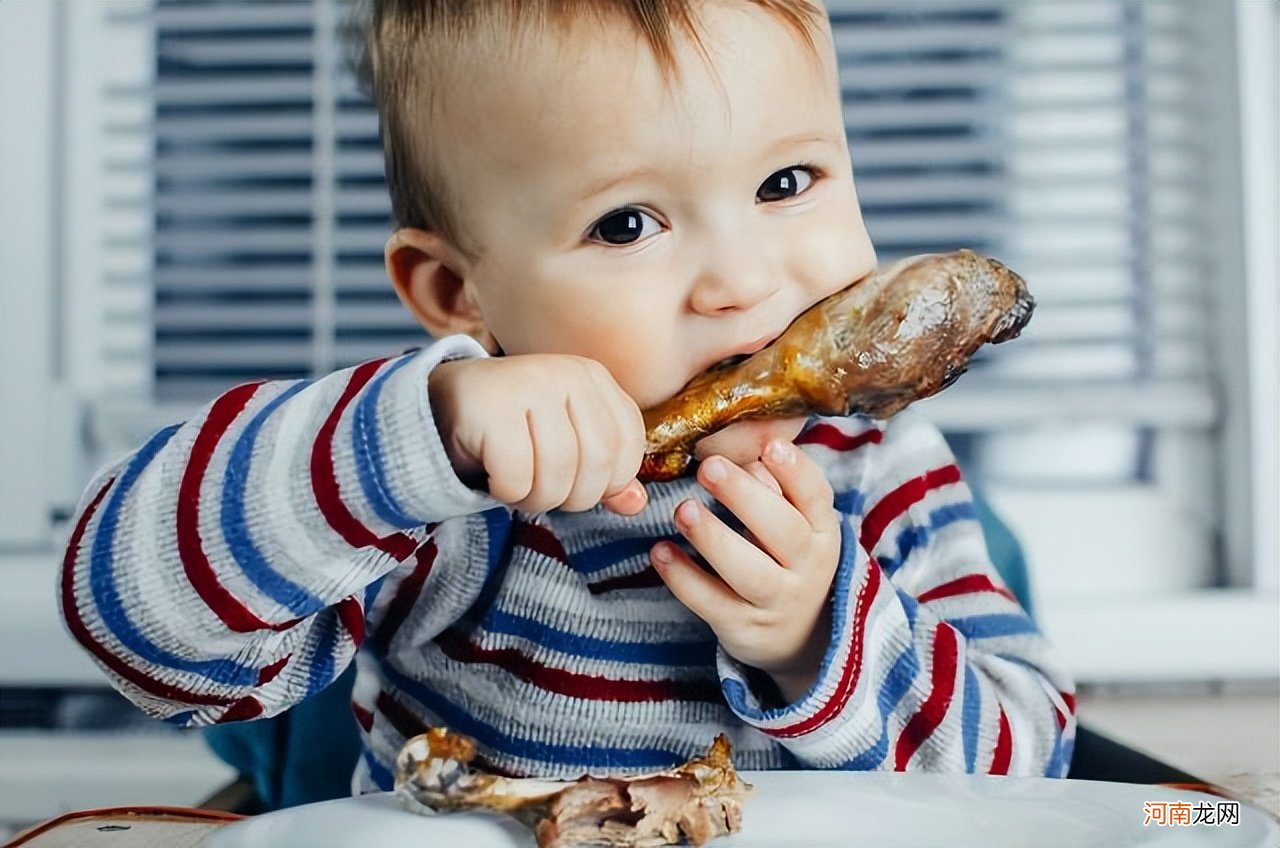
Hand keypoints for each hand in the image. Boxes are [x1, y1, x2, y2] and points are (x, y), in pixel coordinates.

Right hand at [429, 356, 647, 514]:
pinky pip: (516, 476)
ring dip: (537, 499)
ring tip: (519, 488)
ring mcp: (527, 384)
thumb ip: (605, 472)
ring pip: (559, 473)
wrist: (442, 405)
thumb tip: (636, 504)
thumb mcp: (567, 444)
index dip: (610, 481)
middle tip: (544, 493)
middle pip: (598, 463)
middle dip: (573, 497)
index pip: (628, 444)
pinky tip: (495, 478)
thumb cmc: (514, 430)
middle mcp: (565, 373)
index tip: (579, 484)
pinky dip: (507, 492)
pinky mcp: (490, 407)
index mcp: (593, 378)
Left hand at [650, 439, 839, 702]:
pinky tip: (660, 552)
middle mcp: (807, 567)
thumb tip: (748, 448)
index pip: (815, 497)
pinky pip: (712, 602)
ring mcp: (777, 601)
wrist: (800, 638)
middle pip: (782, 531)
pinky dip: (684, 578)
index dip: (796, 471)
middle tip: (708, 467)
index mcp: (821, 530)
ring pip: (749, 572)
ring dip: (714, 539)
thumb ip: (774, 488)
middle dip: (744, 497)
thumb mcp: (794, 525)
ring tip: (683, 510)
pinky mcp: (744, 627)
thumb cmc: (786, 561)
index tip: (770, 447)